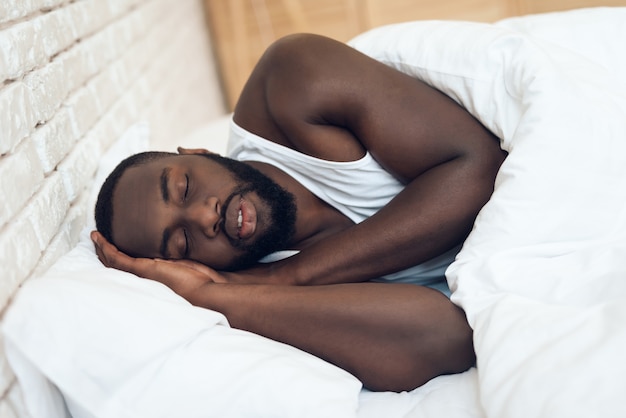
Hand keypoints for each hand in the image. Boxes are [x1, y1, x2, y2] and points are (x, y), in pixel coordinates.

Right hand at [91, 231, 227, 296]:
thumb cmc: (204, 282)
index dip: (121, 259)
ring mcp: (143, 275)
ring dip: (103, 249)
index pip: (133, 269)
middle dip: (106, 255)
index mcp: (155, 278)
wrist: (208, 293)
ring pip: (115, 263)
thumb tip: (186, 252)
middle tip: (96, 242)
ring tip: (95, 237)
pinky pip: (118, 258)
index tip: (114, 249)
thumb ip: (181, 262)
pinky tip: (99, 238)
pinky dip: (106, 248)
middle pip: (119, 268)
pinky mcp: (143, 269)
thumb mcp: (189, 268)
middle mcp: (146, 279)